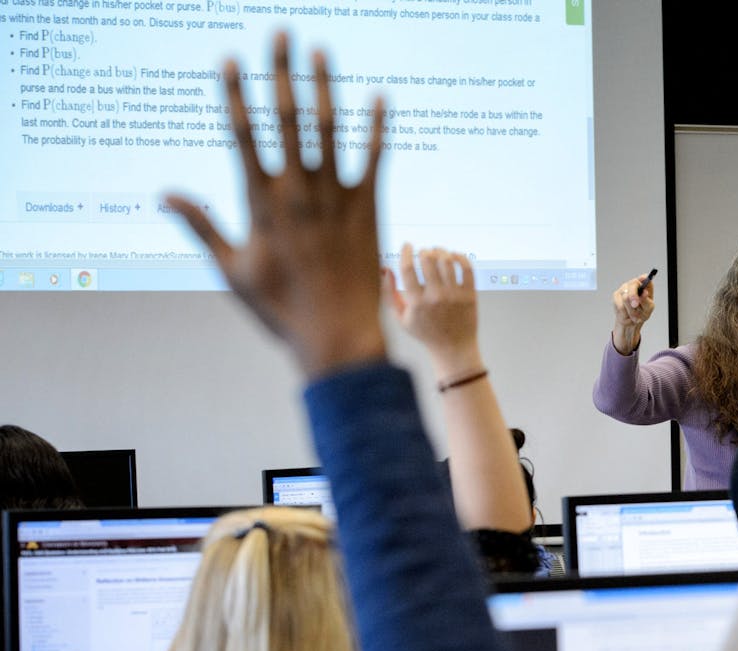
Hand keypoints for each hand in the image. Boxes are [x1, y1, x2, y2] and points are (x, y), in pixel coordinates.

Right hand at [165, 32, 386, 378]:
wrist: (336, 336)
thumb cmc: (279, 308)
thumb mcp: (232, 268)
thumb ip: (200, 225)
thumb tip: (164, 195)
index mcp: (260, 204)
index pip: (243, 136)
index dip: (236, 95)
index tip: (229, 60)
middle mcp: (297, 193)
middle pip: (286, 120)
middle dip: (282, 73)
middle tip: (281, 32)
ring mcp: (334, 199)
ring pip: (329, 131)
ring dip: (325, 87)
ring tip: (321, 50)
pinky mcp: (368, 210)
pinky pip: (373, 160)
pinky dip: (376, 128)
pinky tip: (379, 97)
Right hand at [385, 244, 481, 376]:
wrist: (453, 349)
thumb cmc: (425, 333)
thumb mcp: (401, 317)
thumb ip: (390, 293)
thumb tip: (385, 268)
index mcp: (416, 302)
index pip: (407, 268)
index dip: (405, 252)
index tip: (407, 245)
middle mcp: (435, 297)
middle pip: (428, 260)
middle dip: (423, 251)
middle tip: (424, 252)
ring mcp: (454, 296)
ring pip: (447, 261)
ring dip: (440, 251)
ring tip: (438, 252)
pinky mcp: (470, 295)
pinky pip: (467, 268)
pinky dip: (460, 257)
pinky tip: (454, 256)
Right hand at [610, 274, 655, 354]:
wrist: (631, 321)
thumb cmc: (642, 313)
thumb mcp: (648, 309)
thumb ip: (646, 301)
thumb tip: (644, 293)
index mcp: (644, 285)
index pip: (644, 278)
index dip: (644, 280)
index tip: (644, 285)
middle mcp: (633, 284)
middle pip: (633, 285)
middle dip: (634, 296)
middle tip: (635, 305)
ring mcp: (623, 289)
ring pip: (626, 298)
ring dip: (631, 310)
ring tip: (635, 317)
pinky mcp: (616, 296)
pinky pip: (620, 305)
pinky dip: (625, 314)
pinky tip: (628, 316)